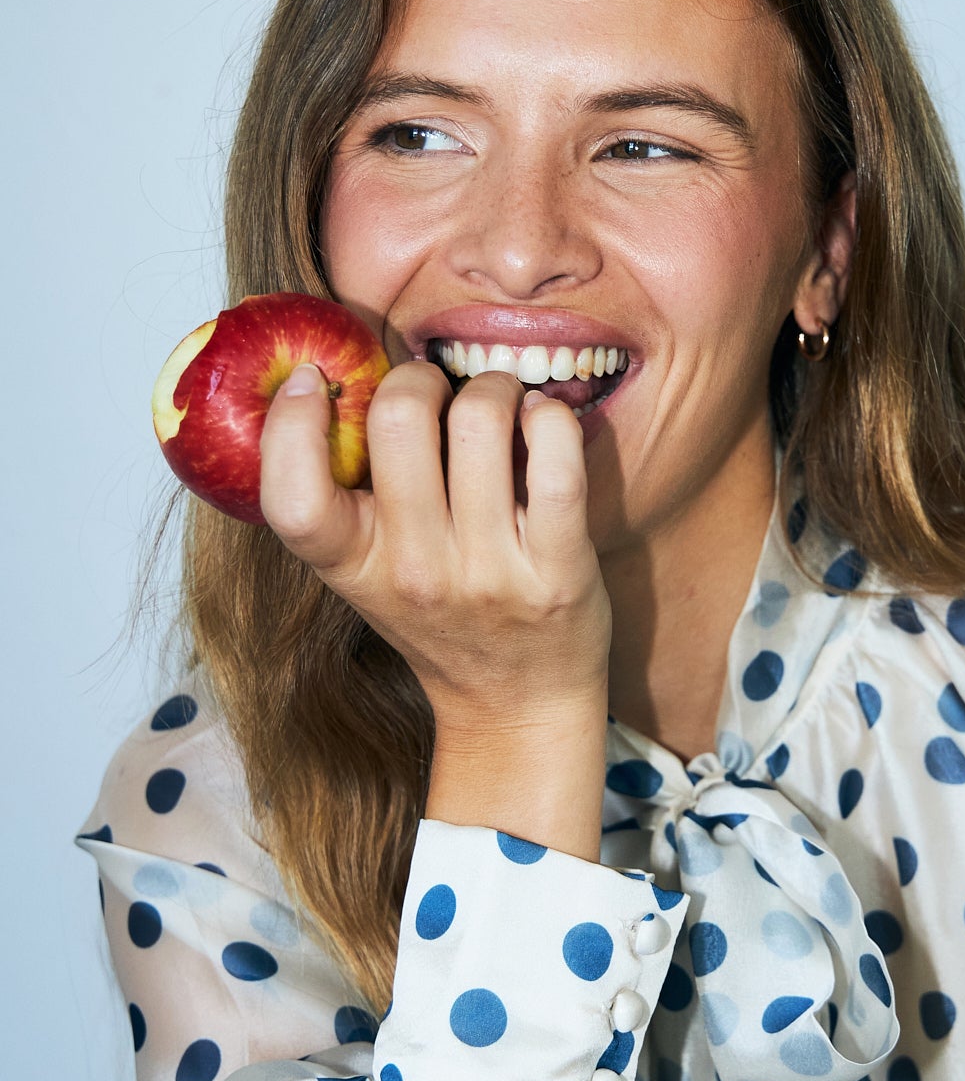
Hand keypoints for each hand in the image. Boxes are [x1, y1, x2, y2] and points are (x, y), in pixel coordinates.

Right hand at [260, 361, 611, 739]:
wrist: (516, 706)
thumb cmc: (438, 616)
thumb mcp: (367, 571)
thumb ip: (345, 494)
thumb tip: (330, 373)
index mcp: (352, 567)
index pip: (291, 497)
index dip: (289, 424)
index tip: (313, 382)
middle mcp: (415, 572)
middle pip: (398, 420)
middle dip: (419, 376)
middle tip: (438, 391)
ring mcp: (489, 573)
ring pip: (480, 421)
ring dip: (491, 385)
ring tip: (498, 403)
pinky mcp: (559, 572)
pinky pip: (555, 459)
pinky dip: (550, 417)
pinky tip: (542, 422)